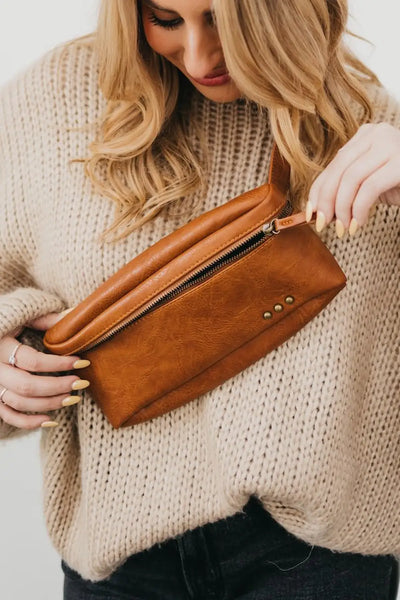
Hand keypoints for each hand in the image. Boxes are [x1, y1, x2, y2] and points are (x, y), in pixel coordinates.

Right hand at [0, 309, 89, 429]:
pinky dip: (28, 422)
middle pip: (26, 386)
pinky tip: (51, 420)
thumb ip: (46, 319)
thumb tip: (73, 316)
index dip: (59, 363)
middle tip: (80, 383)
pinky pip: (8, 415)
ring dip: (49, 404)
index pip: (32, 360)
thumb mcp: (25, 316)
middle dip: (57, 386)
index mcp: (1, 345)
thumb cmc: (9, 321)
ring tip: (72, 397)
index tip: (82, 362)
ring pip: (19, 402)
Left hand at [306, 122, 399, 236]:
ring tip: (344, 228)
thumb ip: (347, 188)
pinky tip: (358, 224)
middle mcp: (376, 134)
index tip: (310, 214)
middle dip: (327, 202)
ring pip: (350, 179)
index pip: (333, 165)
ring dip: (342, 209)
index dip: (317, 191)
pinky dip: (358, 209)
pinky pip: (369, 188)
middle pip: (338, 171)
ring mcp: (390, 144)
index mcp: (365, 136)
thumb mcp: (370, 183)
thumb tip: (317, 209)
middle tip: (324, 225)